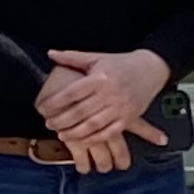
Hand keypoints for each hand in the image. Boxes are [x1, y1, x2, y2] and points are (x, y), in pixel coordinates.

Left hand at [38, 46, 168, 165]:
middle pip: (79, 112)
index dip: (54, 103)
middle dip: (60, 120)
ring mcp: (121, 107)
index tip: (42, 108)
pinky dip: (93, 138)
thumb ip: (72, 57)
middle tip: (48, 123)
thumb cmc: (122, 64)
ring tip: (61, 134)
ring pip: (92, 125)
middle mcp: (110, 93)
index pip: (71, 93)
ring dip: (74, 133)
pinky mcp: (128, 118)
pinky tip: (81, 139)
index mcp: (100, 78)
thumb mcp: (97, 58)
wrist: (152, 69)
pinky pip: (108, 133)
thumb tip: (50, 54)